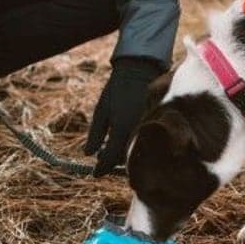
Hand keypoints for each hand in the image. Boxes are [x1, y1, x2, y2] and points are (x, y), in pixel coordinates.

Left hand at [85, 57, 160, 175]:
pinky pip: (145, 142)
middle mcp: (137, 132)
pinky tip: (127, 138)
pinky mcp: (155, 125)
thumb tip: (88, 154)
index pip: (110, 158)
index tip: (94, 174)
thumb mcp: (101, 110)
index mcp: (121, 129)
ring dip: (124, 154)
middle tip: (102, 155)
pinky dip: (135, 144)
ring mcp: (148, 130)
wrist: (140, 69)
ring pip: (136, 151)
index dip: (101, 168)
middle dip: (112, 161)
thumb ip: (96, 134)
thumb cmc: (116, 89)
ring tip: (111, 146)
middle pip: (125, 159)